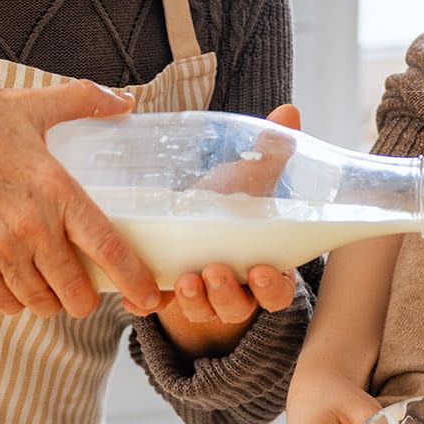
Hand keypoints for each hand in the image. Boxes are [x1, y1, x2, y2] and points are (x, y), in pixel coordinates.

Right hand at [0, 78, 158, 318]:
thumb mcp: (27, 104)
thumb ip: (82, 100)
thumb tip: (124, 99)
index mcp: (54, 188)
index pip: (106, 246)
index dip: (134, 277)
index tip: (151, 294)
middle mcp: (30, 226)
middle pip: (76, 289)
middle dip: (90, 297)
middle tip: (94, 287)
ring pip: (42, 302)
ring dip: (55, 301)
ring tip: (59, 287)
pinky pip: (4, 302)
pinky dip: (18, 301)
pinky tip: (22, 285)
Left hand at [159, 105, 302, 354]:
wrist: (191, 220)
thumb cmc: (229, 202)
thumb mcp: (250, 180)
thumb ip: (271, 152)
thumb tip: (289, 112)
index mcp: (265, 265)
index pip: (277, 292)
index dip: (272, 287)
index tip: (263, 270)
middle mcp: (237, 289)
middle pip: (238, 308)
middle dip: (226, 293)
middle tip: (214, 271)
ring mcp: (201, 298)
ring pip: (201, 312)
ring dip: (192, 300)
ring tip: (182, 279)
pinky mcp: (165, 296)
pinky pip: (155, 309)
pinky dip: (145, 305)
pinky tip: (134, 299)